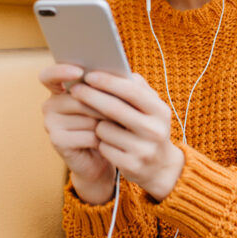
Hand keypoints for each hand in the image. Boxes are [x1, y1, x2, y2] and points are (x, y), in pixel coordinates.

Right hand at [39, 64, 115, 204]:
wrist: (103, 157)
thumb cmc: (107, 124)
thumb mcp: (108, 102)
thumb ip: (108, 86)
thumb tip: (122, 76)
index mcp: (59, 90)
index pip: (49, 75)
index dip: (61, 71)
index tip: (79, 72)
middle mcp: (50, 105)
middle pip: (79, 98)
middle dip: (105, 104)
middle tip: (124, 110)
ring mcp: (51, 124)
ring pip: (86, 117)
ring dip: (106, 122)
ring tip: (115, 127)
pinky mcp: (58, 141)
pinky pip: (88, 135)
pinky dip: (102, 139)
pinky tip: (106, 142)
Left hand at [70, 72, 184, 201]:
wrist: (160, 167)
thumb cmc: (149, 128)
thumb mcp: (151, 108)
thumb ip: (136, 88)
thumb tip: (115, 70)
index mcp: (160, 111)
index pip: (132, 91)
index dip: (108, 82)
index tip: (89, 75)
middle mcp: (154, 130)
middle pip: (114, 108)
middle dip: (91, 96)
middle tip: (76, 90)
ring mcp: (143, 149)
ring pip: (104, 129)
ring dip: (97, 124)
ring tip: (102, 125)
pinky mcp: (131, 165)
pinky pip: (103, 147)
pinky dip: (100, 142)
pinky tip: (106, 142)